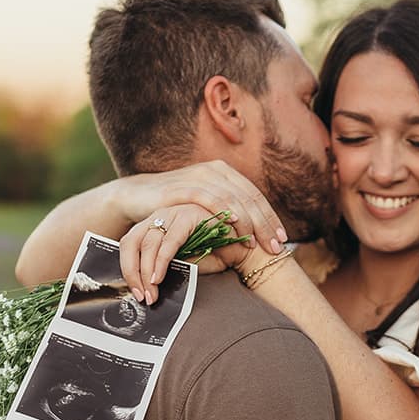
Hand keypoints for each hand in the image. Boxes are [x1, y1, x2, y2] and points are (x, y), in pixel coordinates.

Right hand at [119, 161, 284, 263]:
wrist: (136, 197)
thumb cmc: (174, 208)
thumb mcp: (204, 208)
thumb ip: (226, 213)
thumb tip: (253, 234)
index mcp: (225, 174)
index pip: (255, 197)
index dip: (270, 218)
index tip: (282, 240)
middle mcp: (216, 171)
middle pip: (249, 199)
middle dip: (265, 225)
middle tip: (276, 248)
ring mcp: (199, 176)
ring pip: (233, 200)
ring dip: (248, 224)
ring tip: (256, 246)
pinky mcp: (183, 186)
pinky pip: (209, 199)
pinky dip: (223, 213)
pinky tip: (234, 227)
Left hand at [120, 203, 255, 303]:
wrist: (245, 251)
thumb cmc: (216, 257)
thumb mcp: (182, 263)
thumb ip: (163, 267)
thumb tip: (142, 287)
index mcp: (157, 224)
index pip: (130, 244)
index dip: (128, 269)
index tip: (136, 292)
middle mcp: (161, 215)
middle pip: (132, 242)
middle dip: (133, 273)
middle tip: (142, 296)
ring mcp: (174, 212)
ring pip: (147, 243)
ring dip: (146, 272)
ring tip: (151, 293)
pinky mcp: (188, 215)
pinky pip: (168, 242)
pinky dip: (160, 262)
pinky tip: (158, 278)